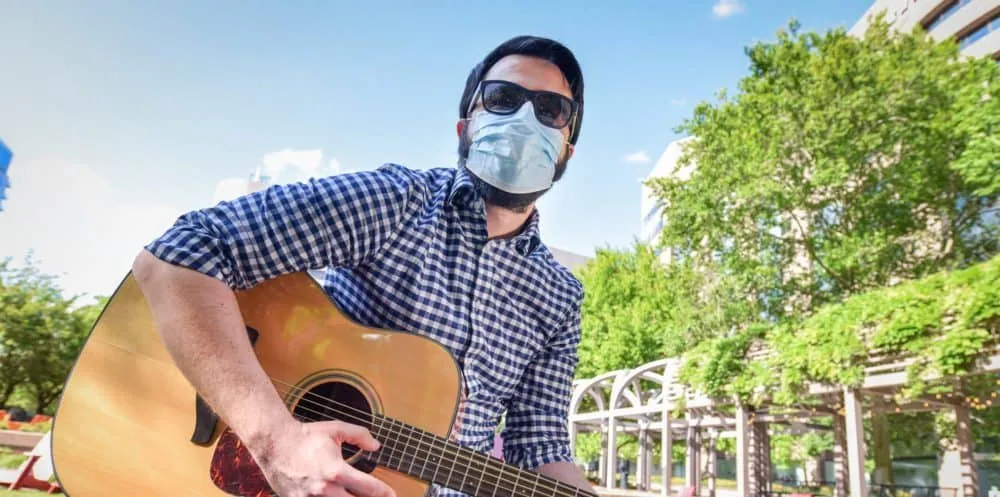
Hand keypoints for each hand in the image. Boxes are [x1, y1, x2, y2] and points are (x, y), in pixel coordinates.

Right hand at [251, 419, 395, 496]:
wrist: (274, 444)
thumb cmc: (305, 437)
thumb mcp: (336, 429)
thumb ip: (360, 435)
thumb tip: (376, 446)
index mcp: (336, 471)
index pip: (368, 488)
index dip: (383, 492)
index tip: (391, 494)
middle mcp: (325, 489)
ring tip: (356, 495)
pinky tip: (337, 495)